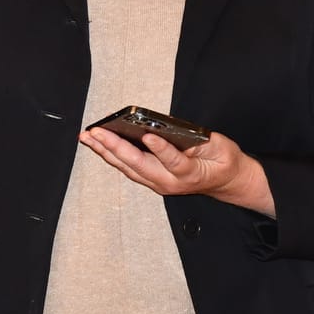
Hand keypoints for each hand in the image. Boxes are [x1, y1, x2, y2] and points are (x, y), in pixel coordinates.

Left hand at [77, 128, 275, 215]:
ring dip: (105, 151)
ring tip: (88, 137)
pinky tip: (98, 144)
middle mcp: (169, 182)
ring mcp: (157, 183)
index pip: (173, 161)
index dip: (161, 148)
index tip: (149, 135)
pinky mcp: (150, 179)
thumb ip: (199, 141)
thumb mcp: (220, 147)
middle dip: (115, 147)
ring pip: (127, 167)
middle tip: (97, 132)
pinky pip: (127, 167)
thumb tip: (172, 130)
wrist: (225, 182)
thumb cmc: (222, 161)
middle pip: (138, 165)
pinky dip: (111, 155)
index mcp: (189, 173)